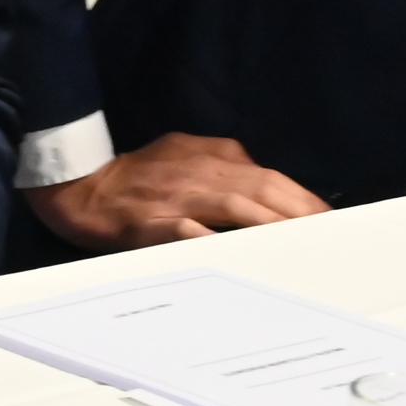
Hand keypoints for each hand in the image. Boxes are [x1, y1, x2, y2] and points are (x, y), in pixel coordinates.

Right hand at [24, 132, 325, 249]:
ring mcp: (176, 199)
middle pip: (262, 189)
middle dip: (300, 213)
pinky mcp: (152, 223)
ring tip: (300, 244)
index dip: (302, 198)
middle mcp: (198, 174)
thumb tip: (260, 178)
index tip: (327, 219)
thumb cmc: (133, 175)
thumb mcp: (181, 152)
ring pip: (236, 208)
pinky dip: (216, 240)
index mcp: (210, 156)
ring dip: (272, 225)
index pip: (270, 176)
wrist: (78, 185)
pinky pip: (189, 232)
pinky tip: (239, 253)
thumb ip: (222, 162)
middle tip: (328, 236)